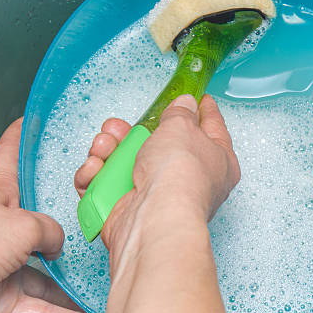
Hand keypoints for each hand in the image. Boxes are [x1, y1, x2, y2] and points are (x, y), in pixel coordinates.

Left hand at [0, 118, 102, 312]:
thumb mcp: (22, 222)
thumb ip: (51, 230)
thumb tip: (59, 245)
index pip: (9, 159)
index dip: (19, 138)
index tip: (29, 122)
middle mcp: (2, 230)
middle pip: (40, 225)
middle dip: (67, 228)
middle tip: (96, 224)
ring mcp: (3, 267)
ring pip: (47, 278)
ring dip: (74, 288)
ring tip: (103, 287)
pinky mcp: (4, 301)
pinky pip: (43, 311)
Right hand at [74, 94, 238, 312]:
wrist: (154, 216)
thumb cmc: (179, 171)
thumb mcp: (182, 126)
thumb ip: (181, 113)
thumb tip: (186, 105)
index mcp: (217, 161)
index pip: (213, 129)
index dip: (203, 110)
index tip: (196, 96)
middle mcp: (190, 180)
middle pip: (158, 146)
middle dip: (131, 132)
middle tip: (116, 127)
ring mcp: (157, 197)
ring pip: (126, 163)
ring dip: (108, 150)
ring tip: (103, 146)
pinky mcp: (128, 210)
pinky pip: (106, 186)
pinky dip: (96, 176)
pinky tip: (95, 167)